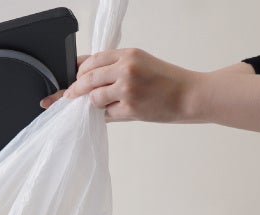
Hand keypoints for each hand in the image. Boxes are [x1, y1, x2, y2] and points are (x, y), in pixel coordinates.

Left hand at [40, 48, 199, 122]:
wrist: (190, 95)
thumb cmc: (167, 81)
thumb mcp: (141, 63)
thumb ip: (116, 66)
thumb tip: (86, 74)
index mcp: (128, 54)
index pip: (93, 60)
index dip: (79, 70)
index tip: (74, 78)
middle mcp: (126, 69)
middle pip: (87, 78)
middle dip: (75, 89)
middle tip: (69, 96)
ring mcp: (127, 89)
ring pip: (93, 98)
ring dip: (92, 104)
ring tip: (102, 105)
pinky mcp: (130, 108)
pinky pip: (105, 114)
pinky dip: (104, 115)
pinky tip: (111, 113)